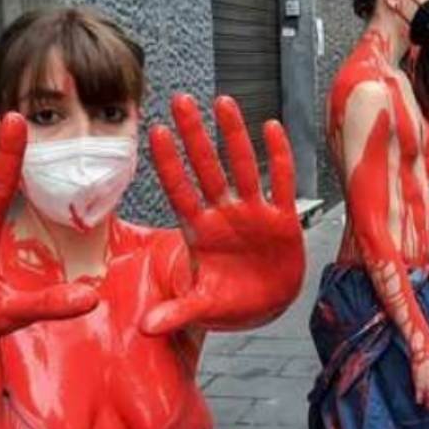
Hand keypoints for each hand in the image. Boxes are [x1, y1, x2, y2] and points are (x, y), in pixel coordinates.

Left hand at [143, 94, 304, 334]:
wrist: (267, 305)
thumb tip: (145, 328)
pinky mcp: (283, 219)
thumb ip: (177, 313)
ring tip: (223, 101)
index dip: (169, 163)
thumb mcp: (202, 308)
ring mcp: (253, 213)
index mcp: (200, 232)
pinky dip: (279, 157)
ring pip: (243, 166)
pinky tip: (272, 127)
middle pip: (207, 168)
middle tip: (181, 100)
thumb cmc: (230, 302)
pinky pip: (282, 182)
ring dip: (234, 135)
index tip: (156, 132)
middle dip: (195, 135)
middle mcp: (224, 214)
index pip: (180, 190)